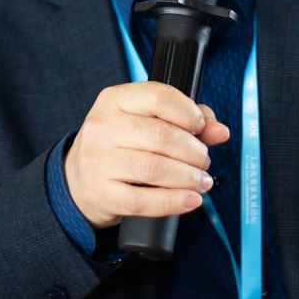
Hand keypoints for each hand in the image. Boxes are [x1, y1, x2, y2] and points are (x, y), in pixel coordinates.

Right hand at [62, 82, 229, 229]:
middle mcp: (102, 127)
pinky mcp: (102, 194)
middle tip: (203, 161)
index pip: (158, 96)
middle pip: (162, 137)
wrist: (78, 179)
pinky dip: (174, 202)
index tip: (201, 127)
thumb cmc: (119, 145)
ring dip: (189, 177)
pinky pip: (145, 201)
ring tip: (200, 181)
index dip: (189, 113)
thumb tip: (220, 131)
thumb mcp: (144, 121)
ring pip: (155, 169)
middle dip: (194, 152)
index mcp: (114, 100)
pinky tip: (190, 200)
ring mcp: (98, 162)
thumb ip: (186, 119)